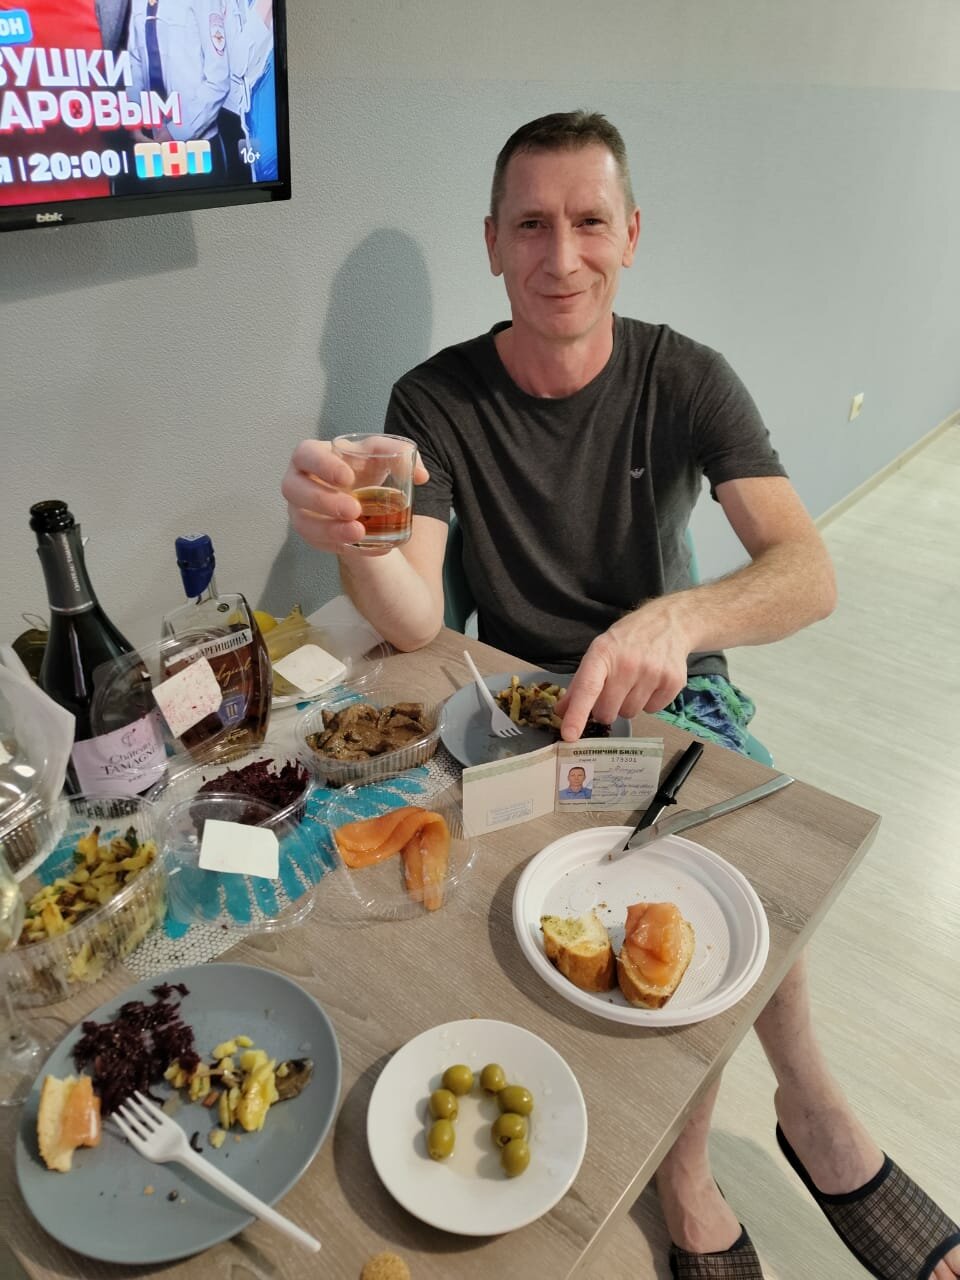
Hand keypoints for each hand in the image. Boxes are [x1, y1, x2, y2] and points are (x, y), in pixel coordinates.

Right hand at [281, 439, 428, 556]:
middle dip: (323, 501)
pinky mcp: (308, 532)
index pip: (305, 455)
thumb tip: (420, 476)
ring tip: (359, 532)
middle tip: (355, 510)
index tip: (348, 478)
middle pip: (294, 490)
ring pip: (302, 522)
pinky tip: (360, 545)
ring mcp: (299, 509)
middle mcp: (298, 481)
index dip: (322, 466)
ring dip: (329, 529)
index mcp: (311, 455)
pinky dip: (338, 545)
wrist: (361, 495)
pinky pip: (316, 542)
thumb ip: (400, 455)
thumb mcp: (381, 455)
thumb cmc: (364, 468)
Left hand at [554, 600, 690, 740]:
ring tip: (634, 682)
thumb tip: (561, 712)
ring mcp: (653, 673)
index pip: (587, 688)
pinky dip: (648, 702)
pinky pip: (651, 711)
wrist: (668, 623)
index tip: (568, 735)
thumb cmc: (627, 641)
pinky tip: (650, 682)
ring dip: (628, 704)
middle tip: (612, 689)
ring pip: (630, 714)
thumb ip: (580, 684)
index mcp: (603, 654)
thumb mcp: (599, 652)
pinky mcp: (673, 682)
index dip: (577, 714)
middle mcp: (628, 663)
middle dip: (606, 708)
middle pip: (608, 712)